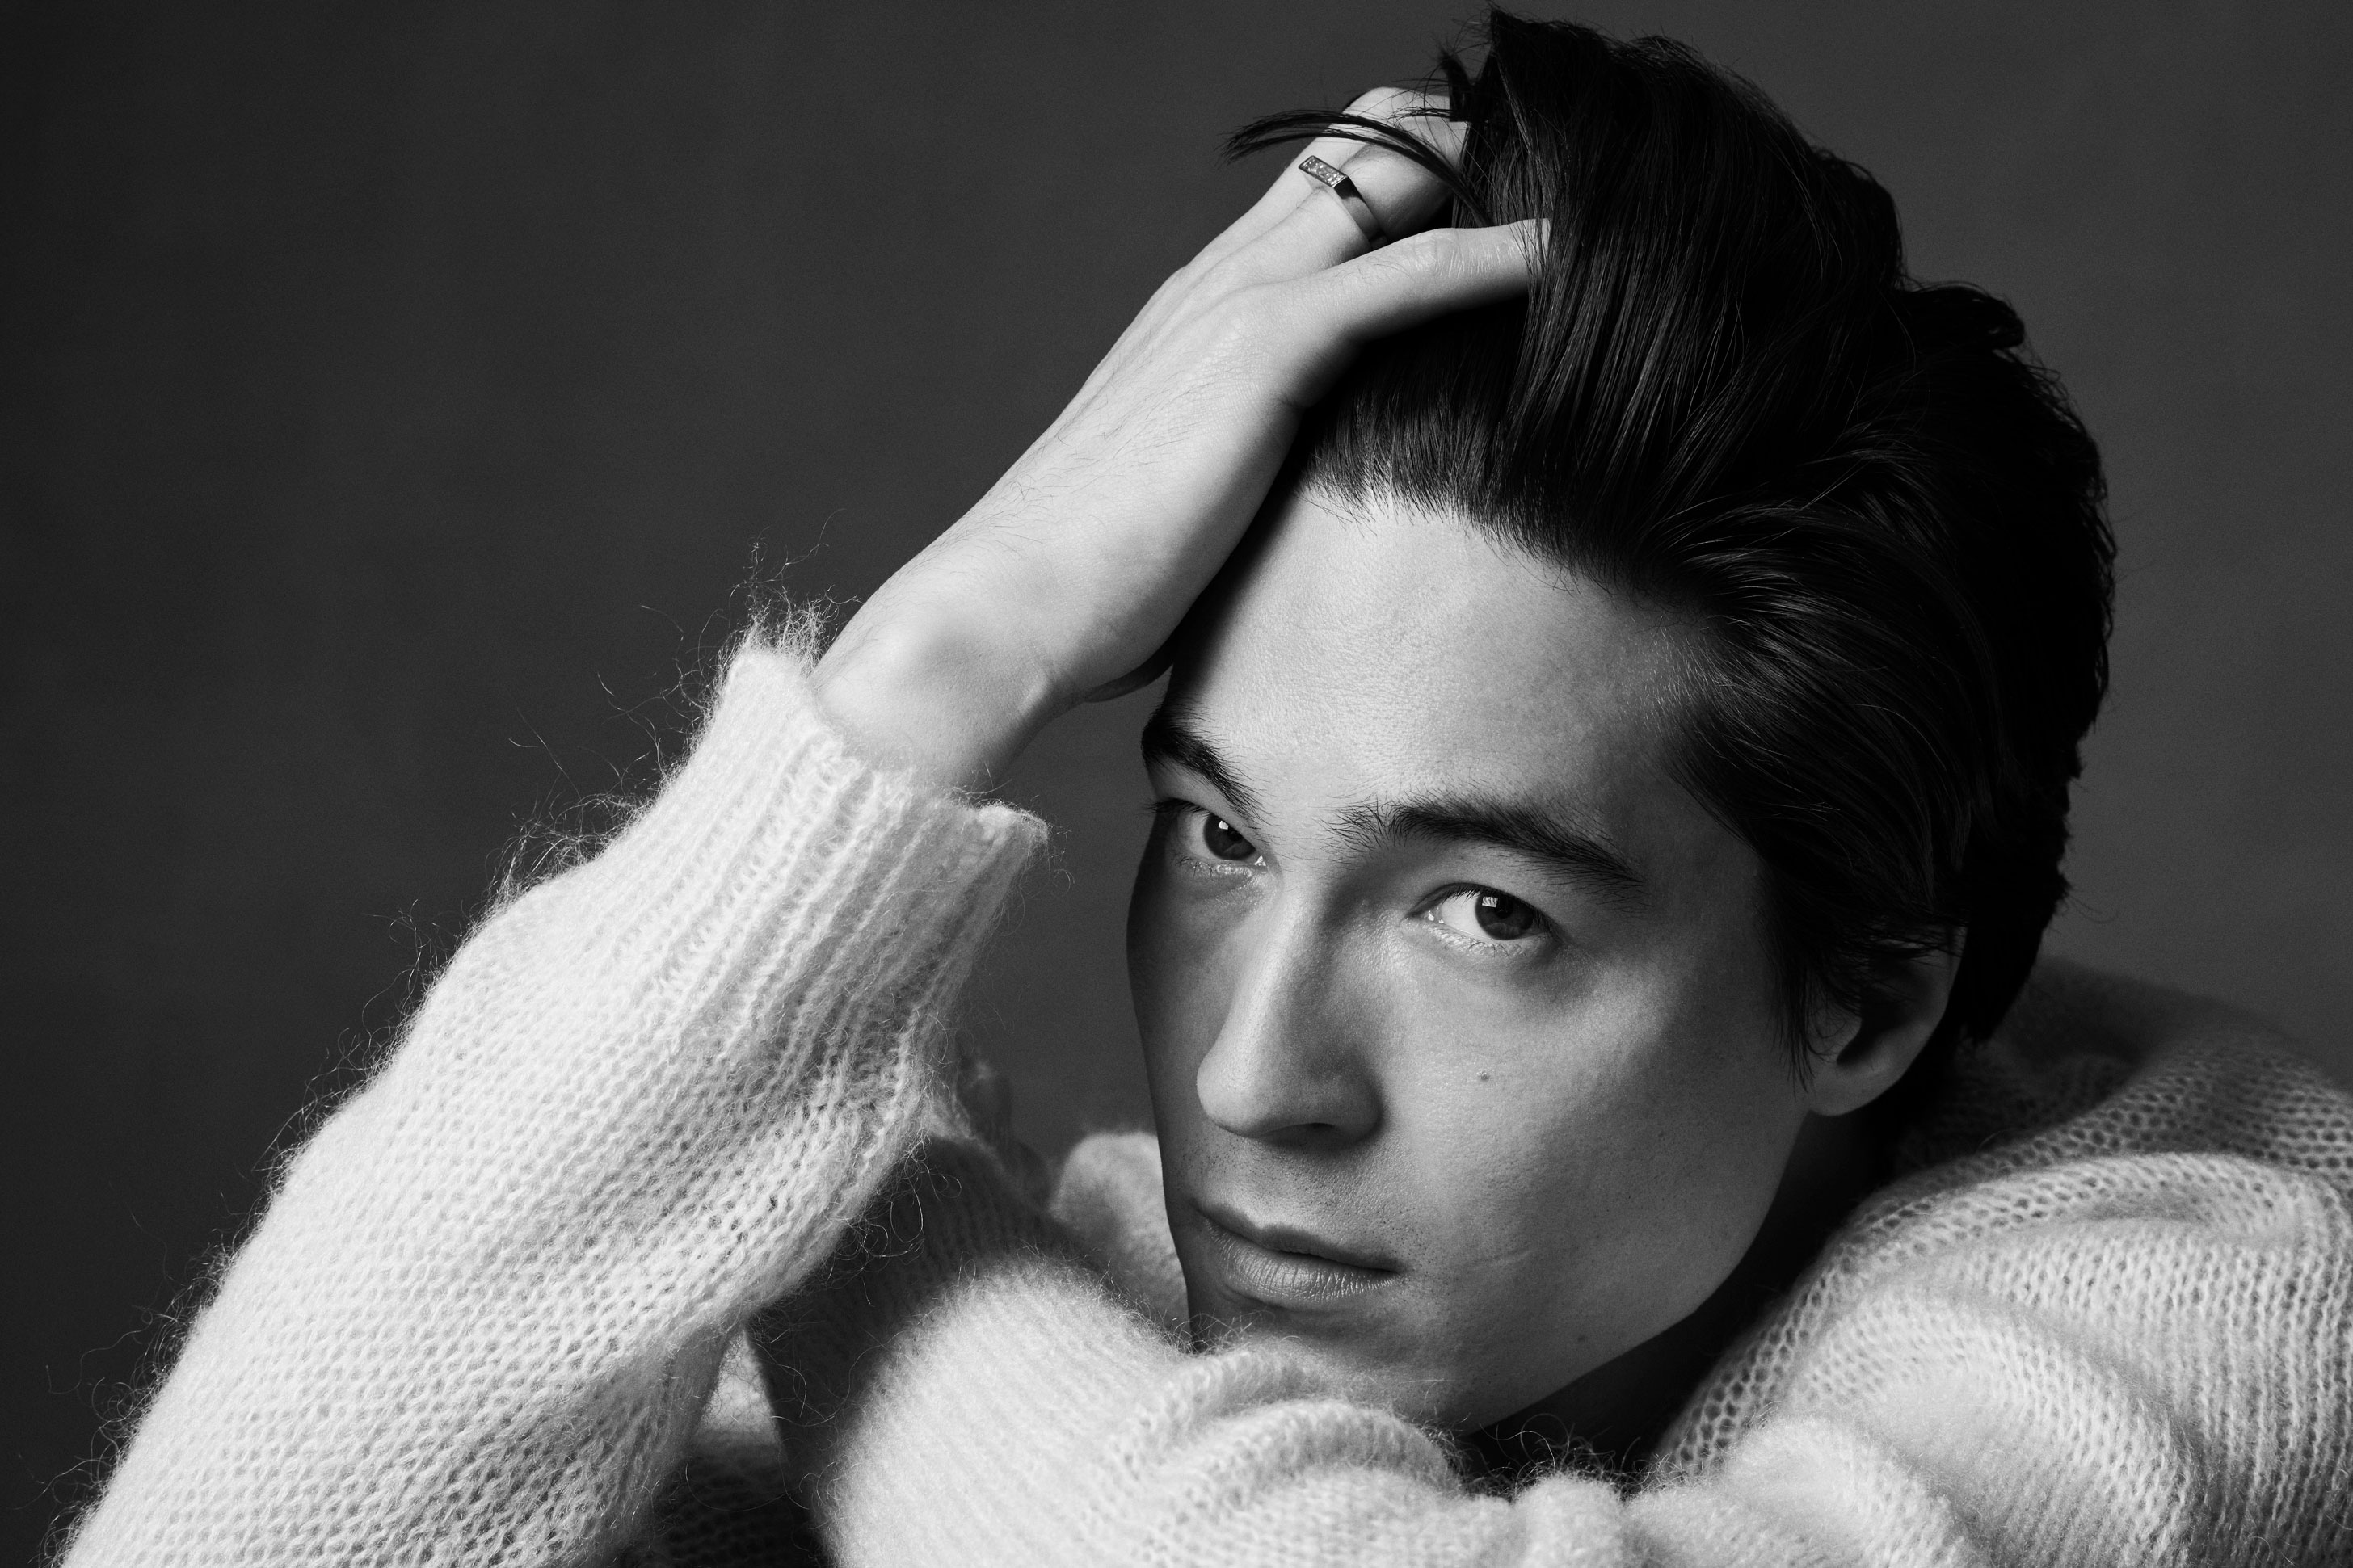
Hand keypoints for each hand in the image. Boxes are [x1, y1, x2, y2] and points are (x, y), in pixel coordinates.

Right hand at [811, 88, 1540, 789]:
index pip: (1321, 196)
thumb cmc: (1089, 588)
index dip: (1412, 174)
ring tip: (1597, 182)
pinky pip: (1403, 273)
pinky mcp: (1261, 353)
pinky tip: (1568, 252)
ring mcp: (1237, 306)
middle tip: (1567, 171)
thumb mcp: (1192, 509)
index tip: (1502, 197)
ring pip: (1386, 181)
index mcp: (1199, 313)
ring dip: (1488, 170)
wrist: (1004, 609)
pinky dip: (1493, 253)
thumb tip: (1311, 525)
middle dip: (1464, 145)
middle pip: (1360, 154)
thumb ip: (1253, 478)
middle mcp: (1218, 284)